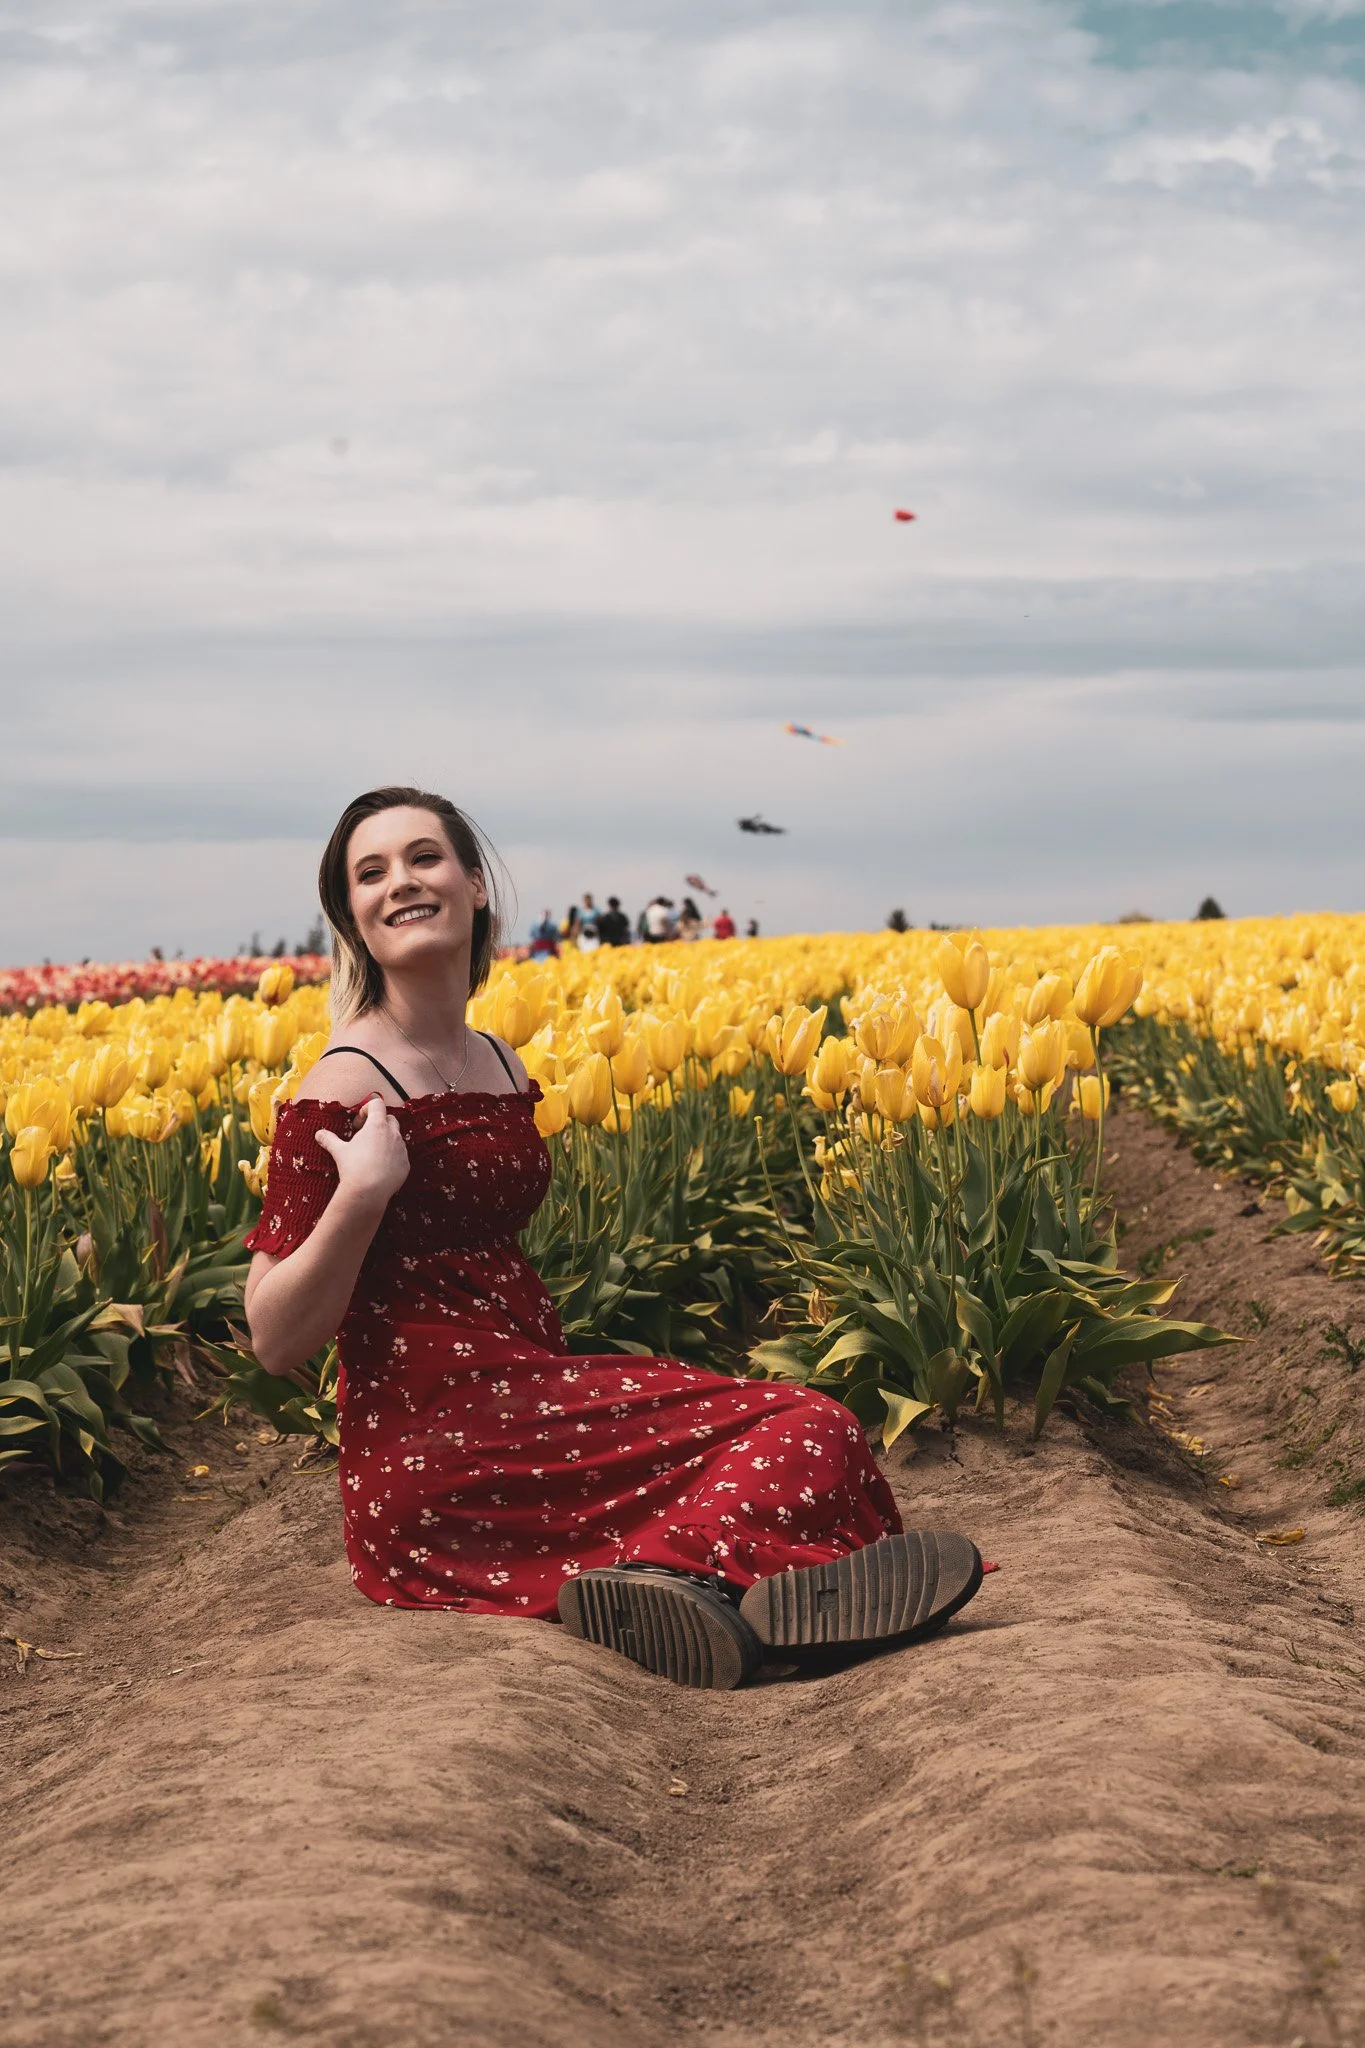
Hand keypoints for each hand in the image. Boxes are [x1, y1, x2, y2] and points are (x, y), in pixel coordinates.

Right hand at [314, 1094, 409, 1212]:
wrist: (369, 1191)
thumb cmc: (353, 1167)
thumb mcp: (339, 1151)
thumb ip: (329, 1139)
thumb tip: (319, 1134)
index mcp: (377, 1125)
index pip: (377, 1104)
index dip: (366, 1109)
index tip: (358, 1124)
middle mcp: (393, 1134)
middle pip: (389, 1118)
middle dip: (378, 1123)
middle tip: (364, 1136)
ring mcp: (401, 1149)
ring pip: (397, 1137)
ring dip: (386, 1140)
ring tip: (371, 1153)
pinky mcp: (405, 1164)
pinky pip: (401, 1155)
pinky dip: (392, 1156)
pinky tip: (380, 1167)